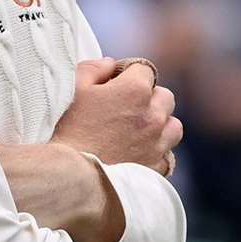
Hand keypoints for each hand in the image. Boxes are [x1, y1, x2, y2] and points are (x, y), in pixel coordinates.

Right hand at [50, 57, 182, 174]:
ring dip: (160, 125)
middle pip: (165, 97)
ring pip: (173, 126)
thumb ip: (94, 68)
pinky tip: (138, 154)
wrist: (68, 177)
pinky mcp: (155, 169)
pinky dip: (157, 152)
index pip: (144, 70)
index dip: (128, 75)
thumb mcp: (73, 88)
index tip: (113, 85)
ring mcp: (157, 144)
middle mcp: (153, 116)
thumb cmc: (67, 129)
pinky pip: (167, 156)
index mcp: (135, 90)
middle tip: (125, 108)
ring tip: (138, 131)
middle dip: (149, 98)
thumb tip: (110, 64)